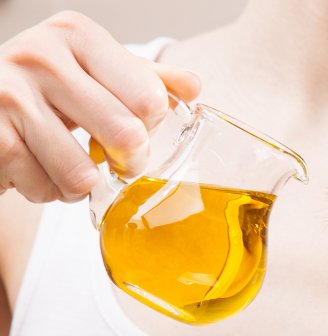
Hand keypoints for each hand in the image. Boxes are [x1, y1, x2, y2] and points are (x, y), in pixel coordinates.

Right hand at [0, 11, 200, 202]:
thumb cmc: (46, 90)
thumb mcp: (95, 72)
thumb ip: (145, 79)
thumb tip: (193, 87)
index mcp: (77, 35)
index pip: (149, 98)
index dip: (152, 127)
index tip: (138, 128)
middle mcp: (40, 56)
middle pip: (124, 134)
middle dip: (130, 163)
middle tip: (120, 163)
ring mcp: (9, 95)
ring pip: (82, 172)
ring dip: (84, 184)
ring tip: (72, 167)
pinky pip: (45, 187)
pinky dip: (50, 192)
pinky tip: (41, 171)